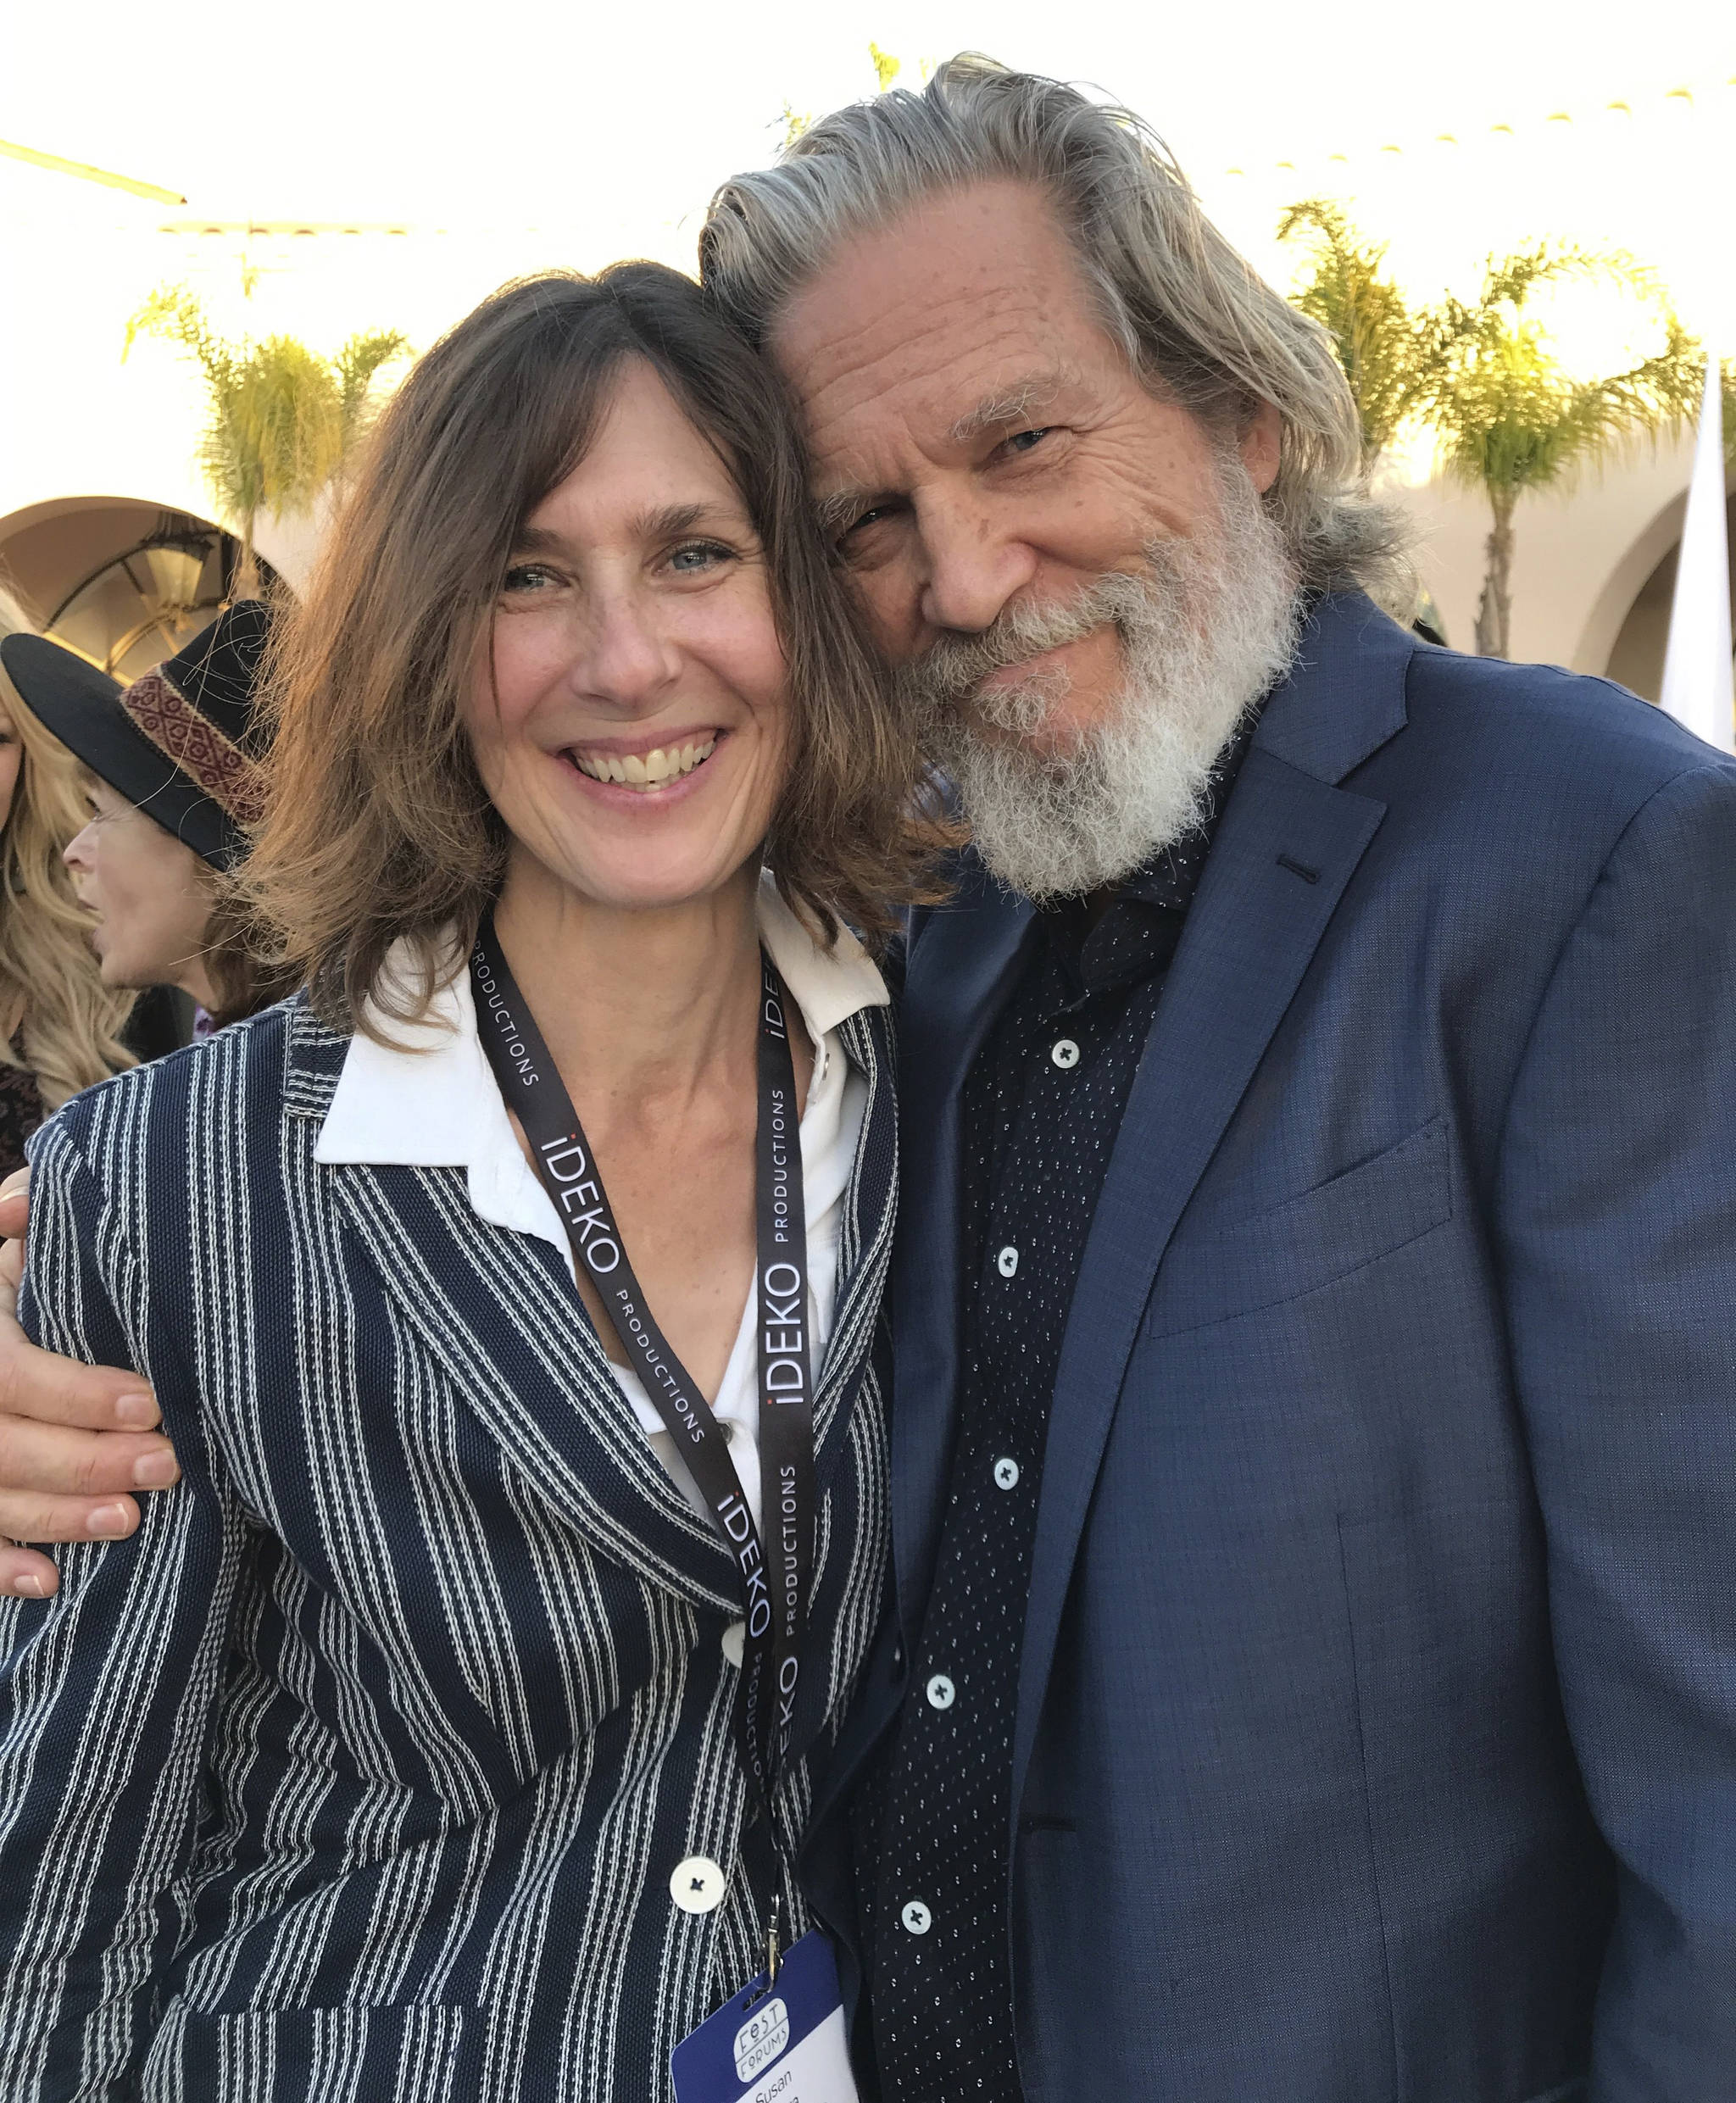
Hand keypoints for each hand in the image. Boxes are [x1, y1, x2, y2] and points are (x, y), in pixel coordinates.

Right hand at [0, 1168, 179, 1598]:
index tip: (150, 1401)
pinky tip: (50, 1580)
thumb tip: (24, 1204)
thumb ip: (17, 1219)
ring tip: (128, 1520)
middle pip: (2, 1447)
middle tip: (166, 1465)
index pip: (9, 1376)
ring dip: (55, 1519)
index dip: (77, 1395)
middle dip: (85, 1462)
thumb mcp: (0, 1252)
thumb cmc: (6, 1283)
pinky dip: (0, 1567)